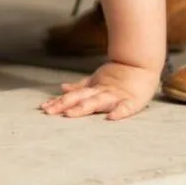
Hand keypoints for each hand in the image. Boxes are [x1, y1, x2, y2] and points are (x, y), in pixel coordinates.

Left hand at [40, 61, 160, 120]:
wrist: (141, 65)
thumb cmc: (118, 76)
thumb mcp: (96, 80)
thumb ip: (80, 86)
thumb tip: (62, 88)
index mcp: (94, 89)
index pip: (73, 96)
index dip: (58, 101)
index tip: (44, 108)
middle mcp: (102, 93)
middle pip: (81, 98)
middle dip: (65, 105)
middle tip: (50, 112)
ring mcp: (116, 96)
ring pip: (97, 102)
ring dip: (83, 108)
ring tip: (70, 114)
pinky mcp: (132, 101)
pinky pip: (126, 108)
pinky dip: (119, 112)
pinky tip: (111, 118)